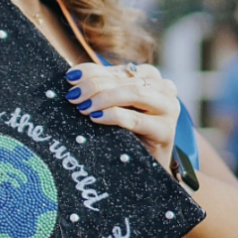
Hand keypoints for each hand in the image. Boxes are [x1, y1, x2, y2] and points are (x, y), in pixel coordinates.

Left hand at [64, 63, 179, 172]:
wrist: (145, 167)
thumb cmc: (127, 132)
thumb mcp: (114, 105)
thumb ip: (100, 88)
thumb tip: (72, 76)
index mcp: (149, 76)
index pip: (116, 69)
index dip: (91, 71)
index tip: (70, 78)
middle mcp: (163, 87)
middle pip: (123, 81)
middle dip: (93, 86)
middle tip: (73, 96)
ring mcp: (168, 108)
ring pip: (133, 93)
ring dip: (104, 98)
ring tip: (83, 107)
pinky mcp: (166, 130)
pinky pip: (136, 119)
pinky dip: (114, 116)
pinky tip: (96, 118)